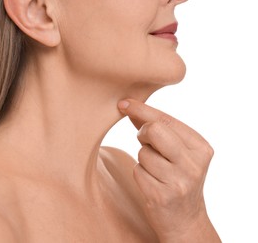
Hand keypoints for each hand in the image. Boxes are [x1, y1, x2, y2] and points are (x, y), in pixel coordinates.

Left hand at [118, 99, 219, 241]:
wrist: (185, 220)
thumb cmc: (177, 178)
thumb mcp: (177, 152)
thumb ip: (159, 129)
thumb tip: (130, 107)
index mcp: (201, 148)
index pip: (166, 120)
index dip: (141, 109)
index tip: (123, 103)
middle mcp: (193, 164)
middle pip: (154, 130)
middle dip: (143, 133)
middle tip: (146, 142)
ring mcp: (178, 182)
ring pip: (143, 153)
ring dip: (143, 159)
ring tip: (157, 172)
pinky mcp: (161, 196)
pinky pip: (137, 171)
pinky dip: (140, 174)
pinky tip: (153, 184)